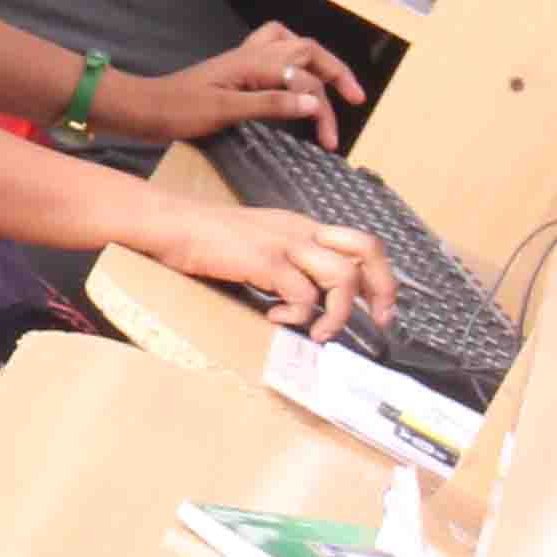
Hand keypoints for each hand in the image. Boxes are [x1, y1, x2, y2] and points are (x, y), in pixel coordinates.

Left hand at [126, 24, 360, 147]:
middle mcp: (251, 54)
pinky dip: (291, 59)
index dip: (322, 108)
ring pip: (291, 44)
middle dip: (335, 71)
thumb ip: (270, 104)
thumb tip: (313, 101)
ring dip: (316, 60)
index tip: (330, 141)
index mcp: (253, 62)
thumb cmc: (178, 111)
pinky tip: (293, 77)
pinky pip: (272, 50)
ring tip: (333, 82)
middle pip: (306, 50)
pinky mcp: (234, 68)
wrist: (143, 107)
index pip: (303, 80)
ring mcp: (242, 59)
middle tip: (355, 98)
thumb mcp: (225, 111)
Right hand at [148, 194, 395, 346]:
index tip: (381, 308)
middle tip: (377, 320)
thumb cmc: (210, 240)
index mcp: (304, 227)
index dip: (381, 277)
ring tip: (320, 332)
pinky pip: (301, 293)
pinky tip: (275, 317)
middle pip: (367, 249)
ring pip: (341, 276)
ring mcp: (285, 244)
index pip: (360, 243)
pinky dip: (297, 314)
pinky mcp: (264, 260)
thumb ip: (288, 264)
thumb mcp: (261, 244)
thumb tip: (310, 300)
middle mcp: (303, 231)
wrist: (174, 224)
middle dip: (382, 289)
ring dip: (339, 313)